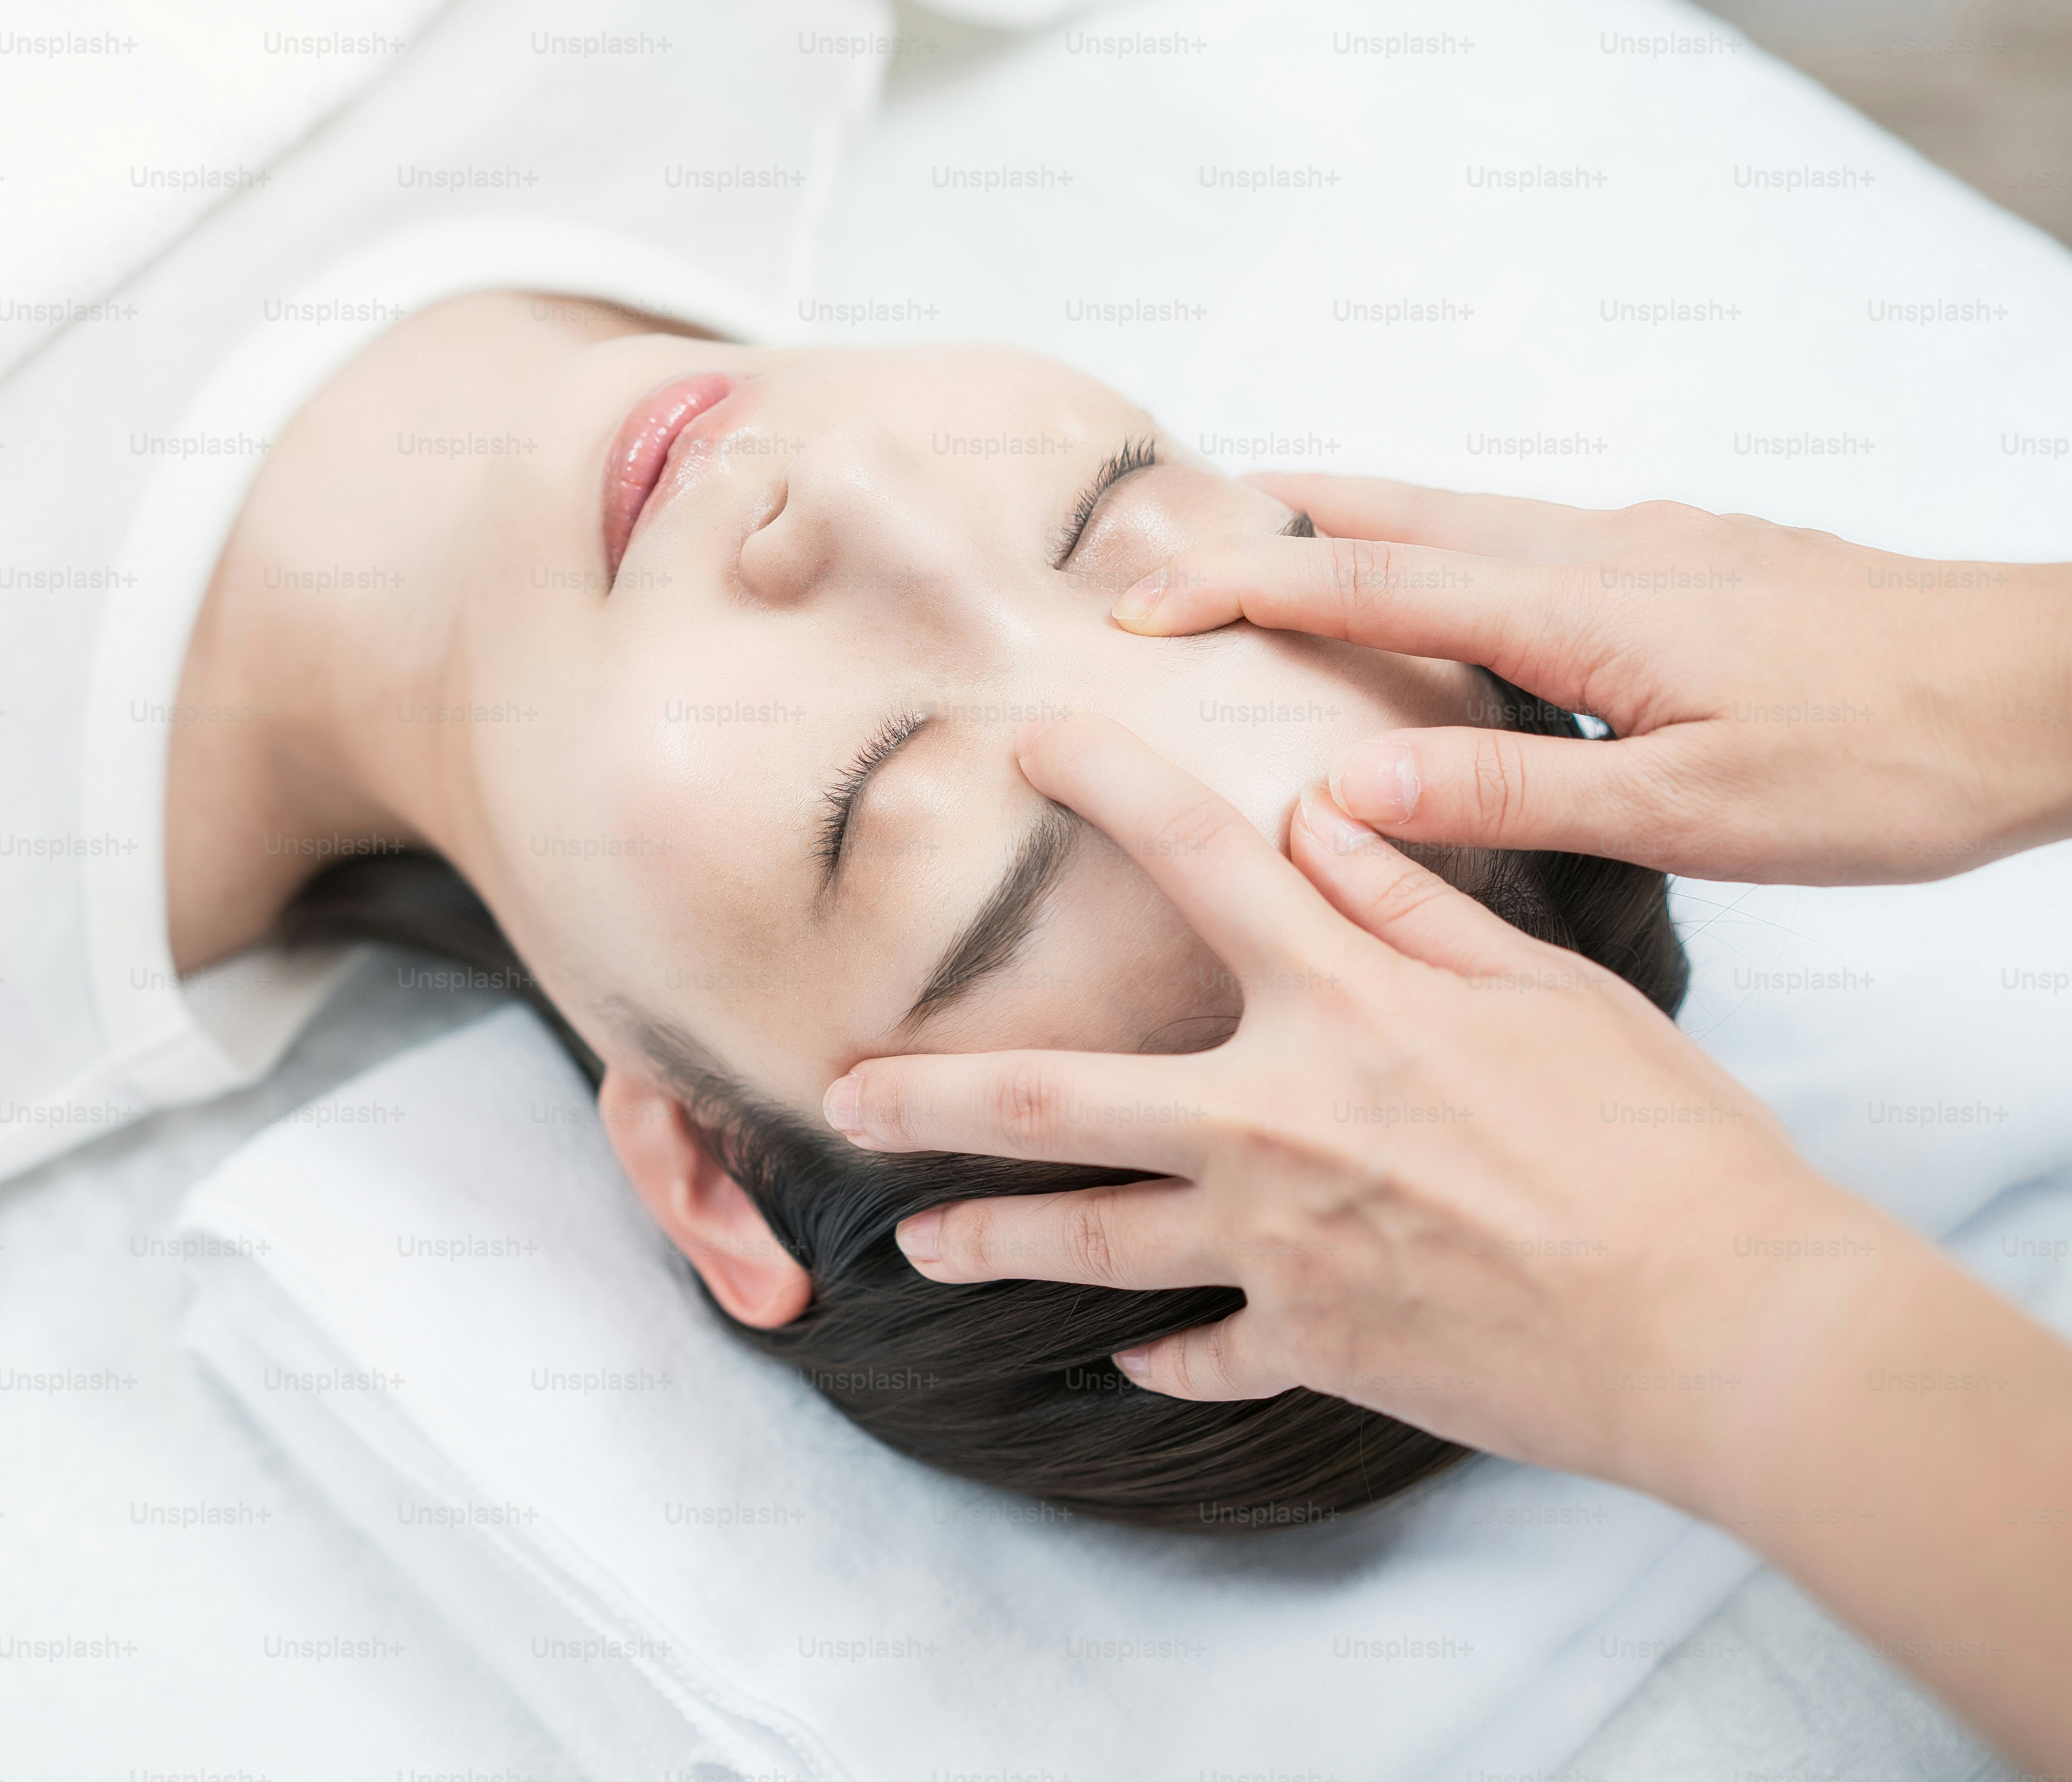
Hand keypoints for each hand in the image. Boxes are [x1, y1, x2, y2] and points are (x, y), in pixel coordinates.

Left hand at [821, 713, 1923, 1510]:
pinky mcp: (1315, 1345)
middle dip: (930, 1097)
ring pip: (1087, 1244)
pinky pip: (1203, 1355)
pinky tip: (1128, 1359)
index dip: (1106, 781)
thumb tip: (1317, 817)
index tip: (1027, 739)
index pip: (1198, 860)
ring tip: (914, 1247)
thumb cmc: (1664, 1146)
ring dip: (987, 1242)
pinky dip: (1164, 1358)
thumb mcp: (1551, 991)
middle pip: (1053, 1104)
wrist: (1721, 1324)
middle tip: (841, 1098)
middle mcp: (1277, 1121)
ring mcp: (1279, 1245)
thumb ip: (1416, 903)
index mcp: (1344, 1007)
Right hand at [1109, 475, 2071, 883]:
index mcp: (1583, 612)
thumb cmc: (1889, 757)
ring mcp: (1659, 550)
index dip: (1246, 591)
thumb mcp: (1692, 808)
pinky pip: (1540, 541)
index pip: (1371, 583)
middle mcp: (1607, 555)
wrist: (2057, 688)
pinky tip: (1466, 594)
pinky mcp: (1703, 567)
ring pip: (1475, 520)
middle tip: (1178, 536)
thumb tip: (1339, 797)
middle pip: (1407, 516)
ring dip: (1368, 529)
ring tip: (1289, 547)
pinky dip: (1458, 551)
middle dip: (1281, 525)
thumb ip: (1510, 792)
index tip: (1144, 607)